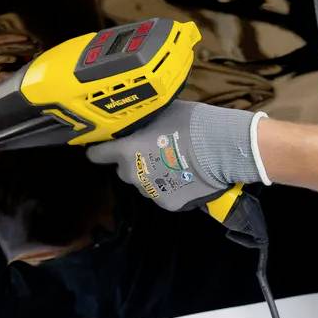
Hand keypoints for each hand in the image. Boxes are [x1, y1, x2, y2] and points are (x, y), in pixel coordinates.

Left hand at [86, 100, 268, 211]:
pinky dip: (169, 187)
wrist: (220, 147)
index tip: (102, 148)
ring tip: (171, 163)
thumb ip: (143, 122)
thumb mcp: (161, 113)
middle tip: (151, 150)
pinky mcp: (169, 203)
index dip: (99, 150)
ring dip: (151, 175)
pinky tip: (183, 175)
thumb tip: (137, 120)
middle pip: (123, 170)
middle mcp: (132, 174)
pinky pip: (163, 194)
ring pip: (143, 184)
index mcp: (125, 150)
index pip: (97, 155)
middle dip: (132, 162)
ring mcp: (150, 191)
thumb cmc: (190, 123)